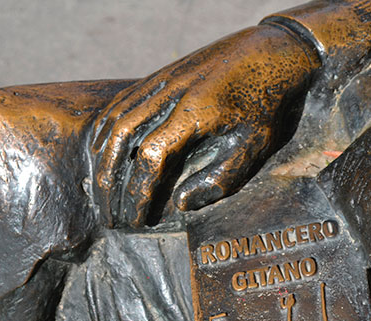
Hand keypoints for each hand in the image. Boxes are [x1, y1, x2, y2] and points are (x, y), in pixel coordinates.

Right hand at [89, 24, 319, 227]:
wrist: (268, 53)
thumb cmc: (265, 105)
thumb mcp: (254, 145)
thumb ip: (221, 177)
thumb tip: (180, 203)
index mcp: (196, 112)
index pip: (151, 156)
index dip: (138, 191)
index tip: (134, 218)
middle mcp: (170, 92)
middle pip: (121, 138)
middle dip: (110, 181)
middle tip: (110, 215)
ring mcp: (160, 80)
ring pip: (114, 120)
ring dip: (102, 159)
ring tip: (102, 193)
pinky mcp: (158, 75)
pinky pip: (119, 104)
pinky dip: (104, 132)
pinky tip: (103, 156)